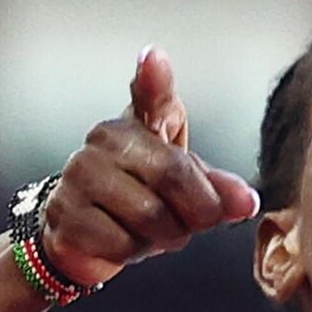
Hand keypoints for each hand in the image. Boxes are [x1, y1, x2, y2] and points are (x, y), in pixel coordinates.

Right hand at [42, 45, 260, 284]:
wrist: (84, 234)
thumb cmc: (141, 198)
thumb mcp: (185, 186)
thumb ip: (218, 189)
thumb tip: (246, 202)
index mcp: (140, 123)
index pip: (150, 97)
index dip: (153, 79)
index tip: (154, 58)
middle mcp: (106, 138)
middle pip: (173, 175)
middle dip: (198, 210)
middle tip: (198, 222)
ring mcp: (80, 173)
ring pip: (150, 216)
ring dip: (166, 235)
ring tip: (156, 229)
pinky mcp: (65, 213)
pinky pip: (121, 243)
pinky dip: (134, 252)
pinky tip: (123, 240)